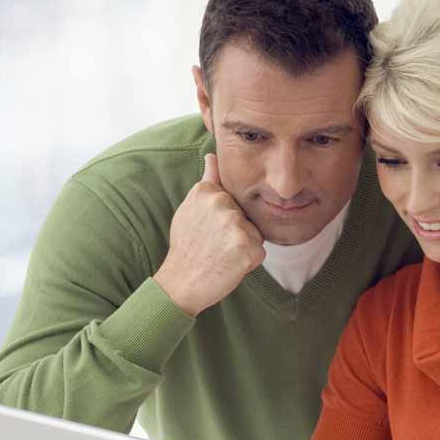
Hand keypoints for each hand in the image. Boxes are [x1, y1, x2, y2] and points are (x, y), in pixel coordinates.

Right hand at [154, 154, 265, 316]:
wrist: (179, 283)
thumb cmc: (186, 246)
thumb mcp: (191, 208)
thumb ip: (208, 181)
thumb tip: (212, 156)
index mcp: (208, 192)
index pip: (235, 202)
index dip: (225, 220)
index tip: (207, 231)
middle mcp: (222, 204)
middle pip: (247, 217)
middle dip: (237, 233)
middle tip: (213, 245)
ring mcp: (235, 225)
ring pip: (255, 235)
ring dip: (243, 248)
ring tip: (221, 255)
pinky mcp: (247, 248)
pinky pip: (259, 253)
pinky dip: (248, 263)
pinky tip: (229, 266)